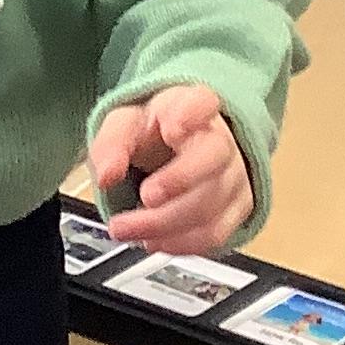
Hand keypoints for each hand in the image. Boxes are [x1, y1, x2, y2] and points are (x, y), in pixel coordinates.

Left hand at [86, 84, 252, 255]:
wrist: (175, 153)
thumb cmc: (153, 134)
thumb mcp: (123, 126)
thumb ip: (112, 143)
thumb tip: (108, 174)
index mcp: (192, 105)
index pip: (202, 101)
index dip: (192, 114)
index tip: (172, 128)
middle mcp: (220, 139)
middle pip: (213, 157)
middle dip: (178, 181)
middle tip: (145, 196)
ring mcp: (233, 174)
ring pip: (211, 202)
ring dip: (165, 223)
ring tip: (127, 228)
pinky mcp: (236, 208)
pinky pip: (215, 232)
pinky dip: (180, 242)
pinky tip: (153, 240)